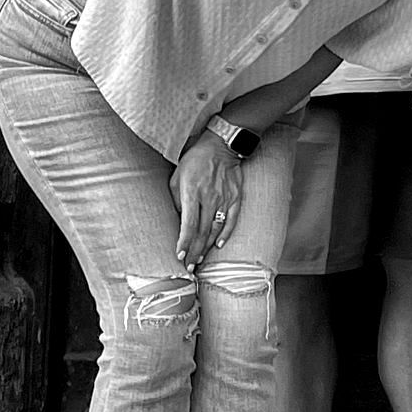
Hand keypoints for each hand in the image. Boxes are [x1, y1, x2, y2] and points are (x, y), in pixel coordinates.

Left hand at [171, 131, 243, 266]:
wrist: (220, 145)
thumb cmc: (194, 160)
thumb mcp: (177, 176)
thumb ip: (176, 199)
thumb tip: (178, 219)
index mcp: (192, 193)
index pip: (187, 225)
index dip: (184, 243)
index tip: (180, 256)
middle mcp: (209, 198)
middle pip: (201, 232)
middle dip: (194, 251)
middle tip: (189, 266)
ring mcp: (224, 198)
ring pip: (215, 229)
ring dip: (207, 247)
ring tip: (200, 259)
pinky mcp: (235, 197)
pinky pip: (231, 220)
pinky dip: (225, 234)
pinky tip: (219, 245)